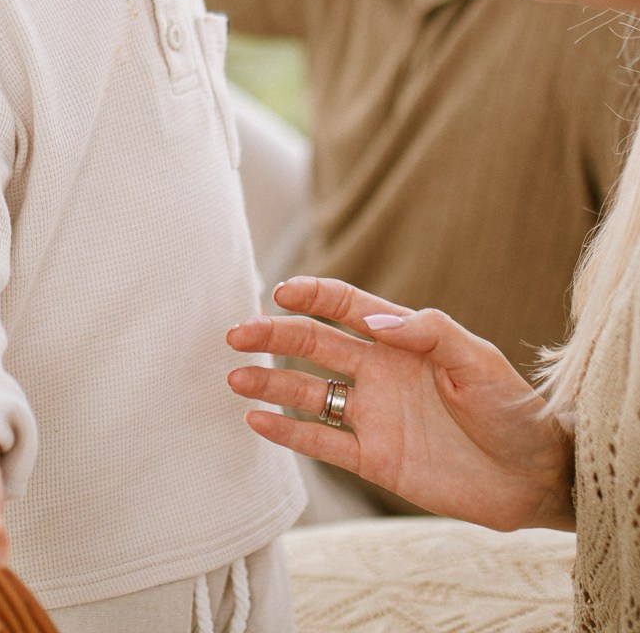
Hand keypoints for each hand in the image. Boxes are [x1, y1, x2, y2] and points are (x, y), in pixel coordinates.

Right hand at [226, 277, 574, 531]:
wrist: (532, 475)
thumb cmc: (512, 408)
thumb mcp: (476, 360)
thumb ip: (428, 332)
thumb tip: (374, 321)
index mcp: (402, 339)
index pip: (346, 306)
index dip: (312, 294)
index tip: (280, 290)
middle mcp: (379, 372)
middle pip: (314, 346)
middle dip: (273, 334)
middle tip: (235, 333)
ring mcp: (373, 415)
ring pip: (309, 392)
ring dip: (270, 382)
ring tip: (234, 376)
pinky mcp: (374, 459)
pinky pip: (322, 442)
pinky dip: (288, 432)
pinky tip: (257, 420)